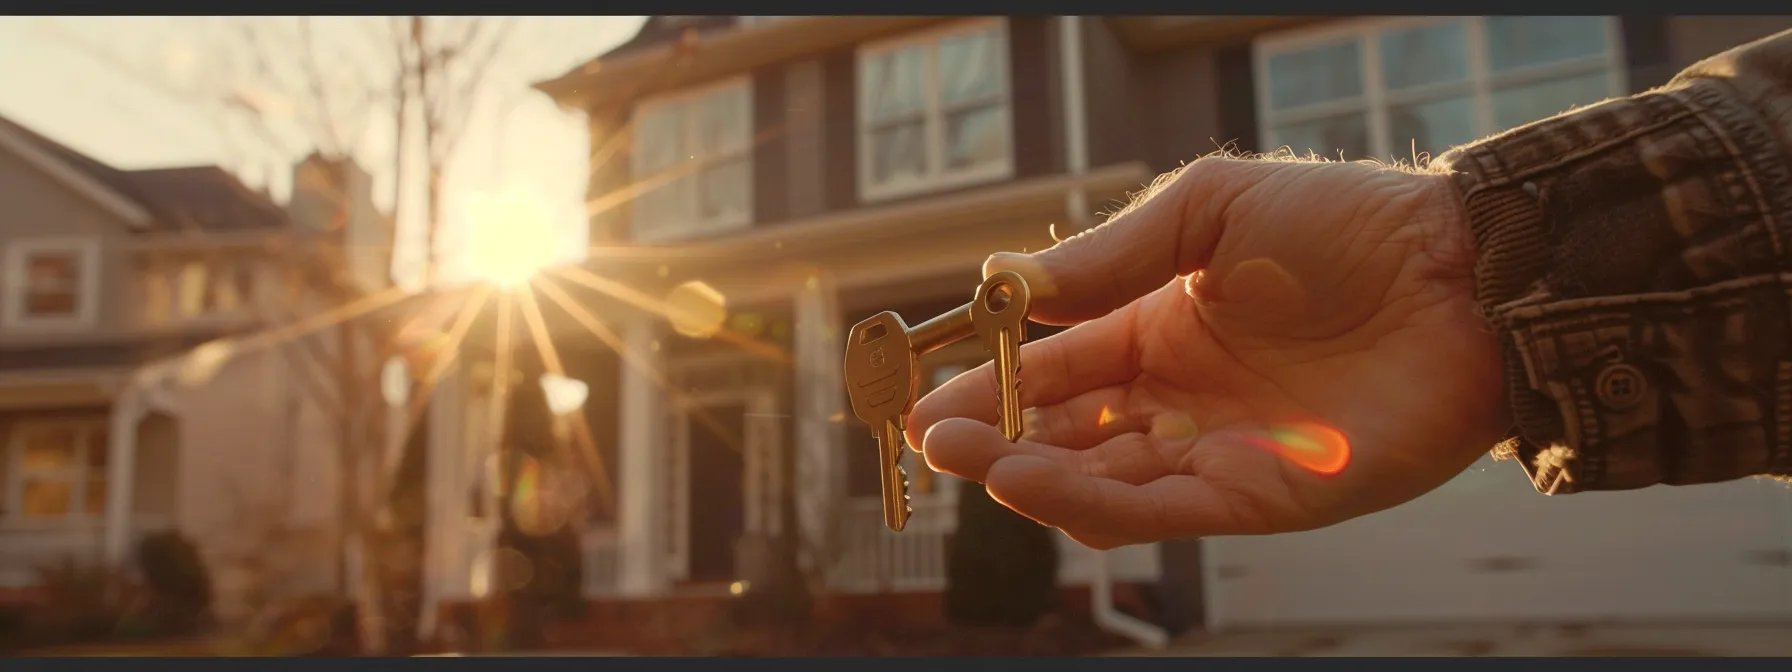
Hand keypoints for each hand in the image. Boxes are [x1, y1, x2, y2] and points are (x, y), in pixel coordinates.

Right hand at [906, 156, 1511, 548]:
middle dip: (993, 438)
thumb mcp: (1208, 214)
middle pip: (1066, 436)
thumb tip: (1006, 285)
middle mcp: (1182, 402)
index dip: (992, 383)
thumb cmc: (1348, 227)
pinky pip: (1157, 512)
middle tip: (929, 437)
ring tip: (963, 453)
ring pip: (1099, 484)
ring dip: (1025, 474)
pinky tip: (1025, 476)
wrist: (1464, 274)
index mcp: (1163, 332)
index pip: (1058, 369)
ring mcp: (1218, 453)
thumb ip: (1109, 258)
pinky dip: (1085, 502)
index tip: (925, 391)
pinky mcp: (1259, 498)